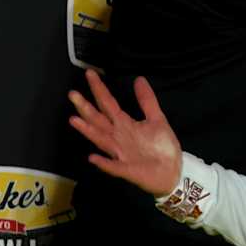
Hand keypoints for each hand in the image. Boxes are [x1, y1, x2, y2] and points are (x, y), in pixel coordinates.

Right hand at [67, 70, 182, 197]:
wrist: (173, 171)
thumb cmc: (162, 147)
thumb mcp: (157, 120)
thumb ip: (147, 101)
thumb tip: (139, 79)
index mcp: (125, 125)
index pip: (108, 104)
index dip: (99, 89)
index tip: (90, 73)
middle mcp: (117, 137)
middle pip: (99, 120)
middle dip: (86, 108)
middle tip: (73, 94)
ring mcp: (119, 154)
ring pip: (100, 140)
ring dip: (88, 131)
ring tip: (74, 119)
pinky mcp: (126, 169)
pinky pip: (112, 166)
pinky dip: (103, 162)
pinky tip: (93, 157)